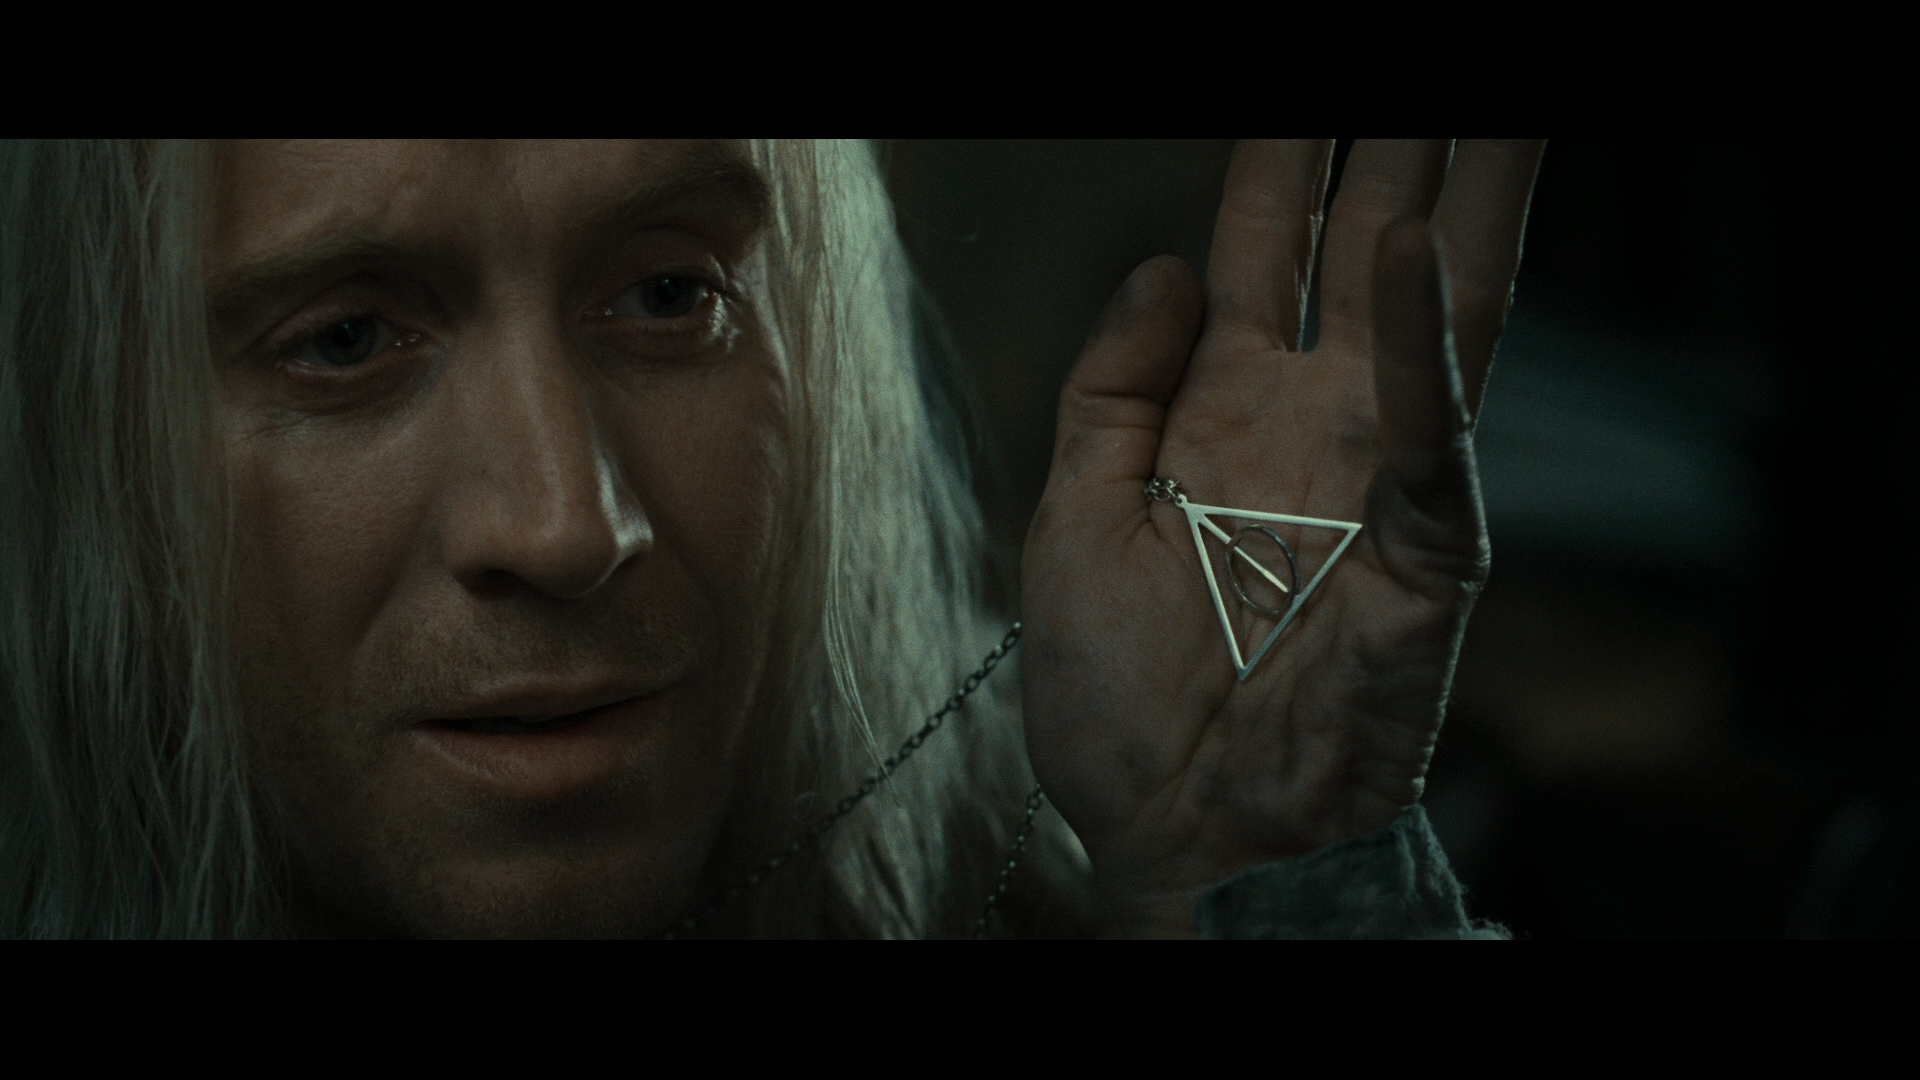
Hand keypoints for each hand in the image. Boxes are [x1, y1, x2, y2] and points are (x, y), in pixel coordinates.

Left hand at [1020, 140, 1543, 935]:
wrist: (1174, 836)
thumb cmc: (1124, 702)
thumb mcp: (1072, 518)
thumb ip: (1113, 388)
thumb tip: (1167, 261)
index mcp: (1226, 409)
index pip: (1269, 245)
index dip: (1286, 156)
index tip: (1308, 97)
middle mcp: (1314, 421)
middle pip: (1372, 241)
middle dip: (1403, 143)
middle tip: (1432, 76)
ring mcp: (1378, 478)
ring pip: (1440, 306)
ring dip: (1467, 194)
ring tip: (1496, 108)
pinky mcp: (1426, 552)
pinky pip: (1428, 432)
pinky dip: (1417, 342)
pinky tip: (1415, 248)